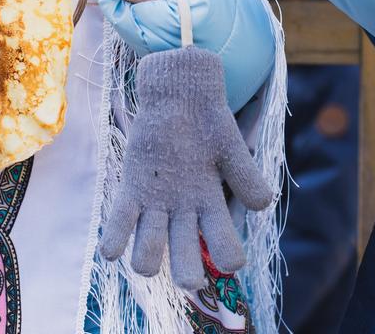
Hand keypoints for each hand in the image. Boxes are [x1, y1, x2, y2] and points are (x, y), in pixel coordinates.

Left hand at [99, 46, 273, 288]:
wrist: (180, 95)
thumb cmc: (210, 122)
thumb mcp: (231, 147)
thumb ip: (246, 175)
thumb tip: (263, 205)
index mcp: (212, 205)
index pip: (224, 244)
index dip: (229, 256)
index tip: (232, 261)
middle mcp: (184, 212)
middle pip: (185, 258)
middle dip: (186, 273)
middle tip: (189, 280)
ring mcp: (156, 204)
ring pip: (149, 248)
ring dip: (148, 259)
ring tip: (146, 262)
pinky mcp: (132, 189)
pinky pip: (121, 222)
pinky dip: (115, 239)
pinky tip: (111, 251)